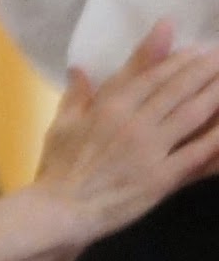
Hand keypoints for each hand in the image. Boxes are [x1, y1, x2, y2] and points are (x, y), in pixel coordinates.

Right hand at [39, 24, 218, 235]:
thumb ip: (76, 95)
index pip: (150, 76)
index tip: (197, 49)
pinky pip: (197, 153)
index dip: (177, 61)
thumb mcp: (60, 126)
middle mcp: (133, 122)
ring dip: (215, 94)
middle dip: (204, 70)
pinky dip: (216, 138)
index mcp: (108, 108)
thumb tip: (79, 68)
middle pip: (176, 90)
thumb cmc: (57, 169)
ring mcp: (150, 149)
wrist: (60, 210)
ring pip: (192, 114)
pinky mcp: (162, 177)